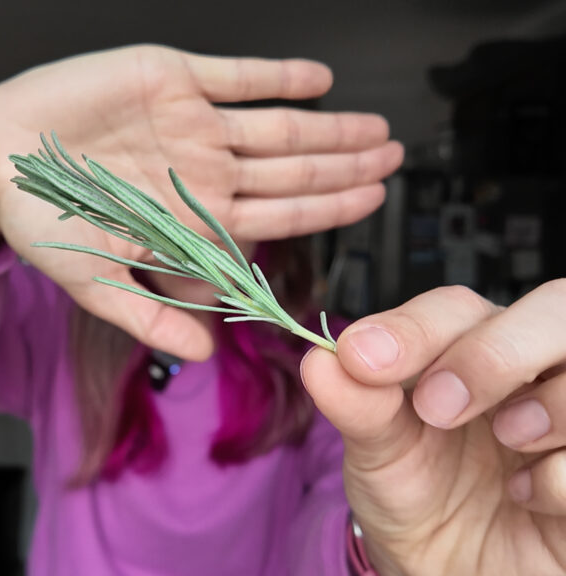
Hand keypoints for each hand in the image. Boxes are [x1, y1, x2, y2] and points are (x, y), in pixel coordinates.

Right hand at [0, 44, 402, 359]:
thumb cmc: (43, 221)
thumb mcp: (94, 280)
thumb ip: (149, 316)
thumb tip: (205, 354)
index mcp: (194, 215)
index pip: (279, 213)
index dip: (329, 208)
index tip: (374, 201)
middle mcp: (204, 168)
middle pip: (293, 168)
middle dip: (346, 166)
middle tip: (395, 161)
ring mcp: (192, 123)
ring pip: (277, 125)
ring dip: (329, 126)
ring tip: (375, 127)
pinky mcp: (171, 79)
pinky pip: (236, 76)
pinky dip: (277, 77)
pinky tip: (318, 80)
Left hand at [302, 281, 565, 575]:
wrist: (448, 567)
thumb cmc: (416, 493)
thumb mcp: (378, 452)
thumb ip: (357, 404)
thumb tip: (319, 361)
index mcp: (467, 348)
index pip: (455, 308)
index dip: (414, 329)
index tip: (364, 361)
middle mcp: (529, 368)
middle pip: (552, 307)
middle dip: (493, 354)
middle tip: (439, 407)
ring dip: (546, 406)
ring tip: (505, 441)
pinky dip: (561, 476)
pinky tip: (526, 497)